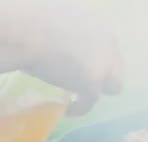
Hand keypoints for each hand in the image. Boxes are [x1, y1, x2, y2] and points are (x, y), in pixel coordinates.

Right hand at [0, 0, 122, 115]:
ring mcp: (104, 66)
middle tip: (85, 82)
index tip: (85, 64)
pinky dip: (80, 107)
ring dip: (95, 91)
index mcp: (102, 29)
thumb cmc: (36, 22)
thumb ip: (78, 38)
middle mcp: (109, 47)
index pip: (110, 49)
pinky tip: (69, 109)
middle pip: (116, 69)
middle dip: (103, 76)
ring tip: (78, 97)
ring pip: (111, 87)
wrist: (28, 33)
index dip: (98, 58)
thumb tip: (73, 51)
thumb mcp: (66, 25)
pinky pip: (90, 101)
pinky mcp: (92, 84)